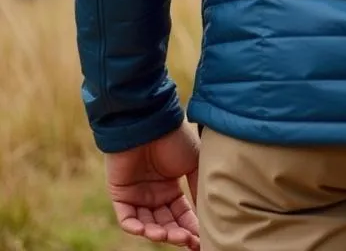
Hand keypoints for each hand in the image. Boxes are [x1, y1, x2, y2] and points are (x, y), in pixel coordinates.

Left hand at [106, 123, 200, 248]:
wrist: (151, 123)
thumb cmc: (175, 139)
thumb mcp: (194, 163)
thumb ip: (198, 187)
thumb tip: (209, 212)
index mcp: (171, 187)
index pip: (182, 215)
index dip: (192, 228)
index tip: (202, 241)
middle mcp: (154, 194)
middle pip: (166, 223)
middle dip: (178, 234)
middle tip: (189, 242)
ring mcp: (137, 195)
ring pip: (148, 224)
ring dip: (159, 233)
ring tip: (169, 236)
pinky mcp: (120, 194)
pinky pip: (127, 218)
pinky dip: (137, 227)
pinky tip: (149, 231)